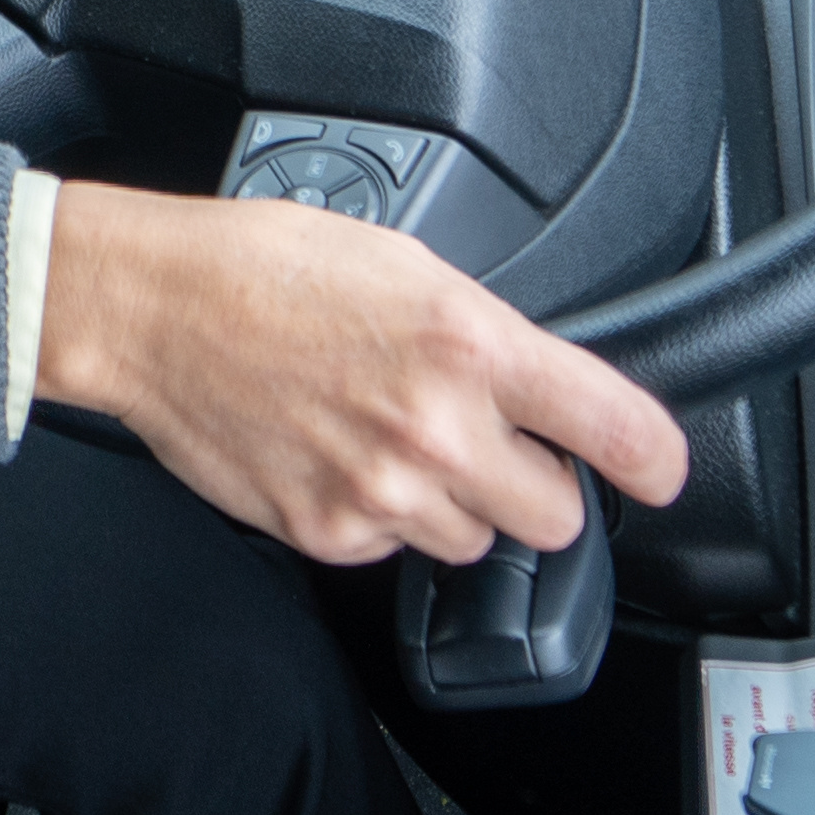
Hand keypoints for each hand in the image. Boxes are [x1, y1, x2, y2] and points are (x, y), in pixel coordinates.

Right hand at [32, 179, 693, 563]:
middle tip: (490, 446)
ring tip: (393, 442)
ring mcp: (382, 490)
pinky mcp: (328, 532)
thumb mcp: (405, 264)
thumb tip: (537, 388)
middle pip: (555, 516)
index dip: (653, 458)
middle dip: (534, 485)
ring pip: (474, 541)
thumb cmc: (267, 267)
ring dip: (455, 505)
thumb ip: (484, 336)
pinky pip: (393, 550)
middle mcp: (435, 426)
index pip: (612, 426)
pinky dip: (380, 518)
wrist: (155, 308)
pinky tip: (339, 458)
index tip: (659, 470)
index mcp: (468, 343)